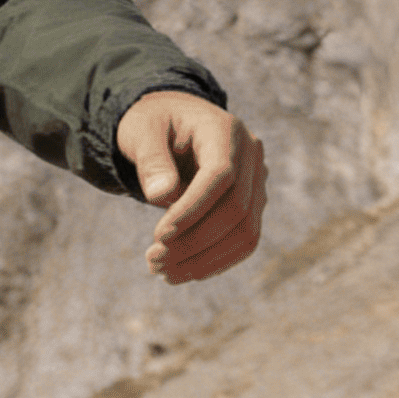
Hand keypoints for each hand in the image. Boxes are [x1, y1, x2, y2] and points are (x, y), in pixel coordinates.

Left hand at [116, 93, 266, 285]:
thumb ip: (150, 160)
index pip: (221, 175)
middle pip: (235, 208)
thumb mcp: (142, 132)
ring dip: (204, 260)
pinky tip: (183, 272)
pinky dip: (216, 262)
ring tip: (163, 271)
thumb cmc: (154, 126)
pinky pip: (244, 241)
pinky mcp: (252, 204)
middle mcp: (251, 154)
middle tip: (152, 261)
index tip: (158, 236)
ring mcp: (256, 181)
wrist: (173, 126)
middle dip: (194, 242)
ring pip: (245, 232)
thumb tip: (161, 195)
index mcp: (225, 129)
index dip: (192, 210)